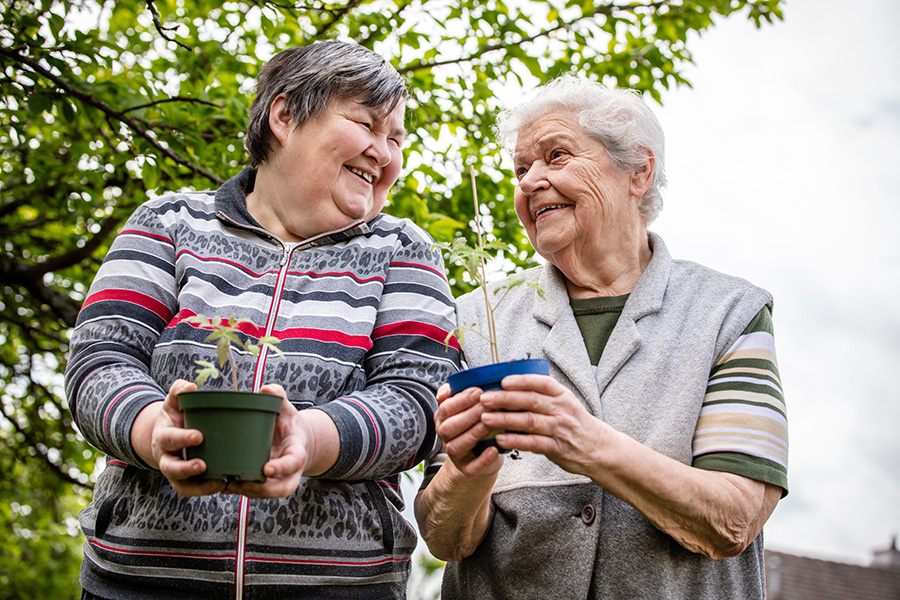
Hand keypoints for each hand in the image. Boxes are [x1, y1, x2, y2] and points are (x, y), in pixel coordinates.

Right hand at [147, 379, 226, 496]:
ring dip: (199, 486)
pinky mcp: (185, 482)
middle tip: (203, 465)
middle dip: (186, 468)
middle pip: (171, 468)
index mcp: (163, 436)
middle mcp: (166, 457)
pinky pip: (193, 490)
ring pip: (182, 485)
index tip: (199, 436)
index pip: (170, 439)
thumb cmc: (176, 415)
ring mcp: (175, 472)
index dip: (182, 439)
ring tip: (219, 482)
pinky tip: (223, 485)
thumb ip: (179, 391)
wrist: (167, 435)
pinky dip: (206, 490)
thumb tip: (189, 386)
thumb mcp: (174, 401)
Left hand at [222, 384, 311, 498]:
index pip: (293, 462)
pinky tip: (222, 485)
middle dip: (262, 489)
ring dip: (247, 492)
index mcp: (298, 452)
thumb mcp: (287, 409)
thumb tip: (266, 388)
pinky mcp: (265, 484)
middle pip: (281, 488)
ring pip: (266, 494)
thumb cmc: (288, 424)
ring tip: (227, 483)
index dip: (282, 467)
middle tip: (241, 482)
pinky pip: (255, 492)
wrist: (295, 441)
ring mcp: (278, 480)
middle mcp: (290, 471)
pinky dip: (239, 491)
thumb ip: (279, 398)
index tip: (266, 469)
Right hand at [434, 383, 503, 479]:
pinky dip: (483, 459)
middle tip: (486, 405)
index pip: (446, 408)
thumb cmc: (473, 425)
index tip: (478, 391)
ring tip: (489, 424)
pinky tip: (494, 449)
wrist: (478, 454)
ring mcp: (455, 455)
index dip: (461, 400)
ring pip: (458, 446)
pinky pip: (472, 467)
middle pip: (449, 427)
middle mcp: (445, 437)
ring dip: (474, 433)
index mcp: (443, 419)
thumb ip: (457, 393)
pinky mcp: (468, 469)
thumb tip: (448, 388)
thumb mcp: (464, 407)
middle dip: (468, 415)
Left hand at [479, 374, 605, 476]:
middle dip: (505, 398)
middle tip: (485, 398)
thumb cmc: (576, 424)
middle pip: (530, 400)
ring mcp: (559, 429)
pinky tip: (500, 439)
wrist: (599, 448)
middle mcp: (561, 410)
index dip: (521, 381)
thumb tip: (511, 389)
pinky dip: (516, 440)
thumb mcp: (565, 403)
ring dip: (505, 419)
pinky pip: (533, 443)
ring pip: (529, 421)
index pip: (541, 383)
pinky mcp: (556, 448)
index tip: (503, 380)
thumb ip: (543, 396)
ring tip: (486, 417)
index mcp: (562, 396)